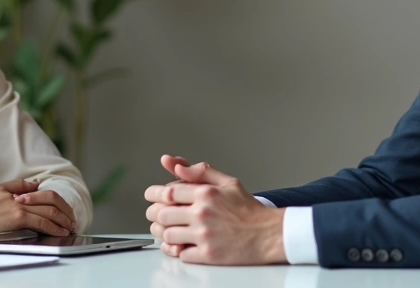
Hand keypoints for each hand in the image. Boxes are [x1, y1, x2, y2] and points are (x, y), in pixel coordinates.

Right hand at [0, 179, 73, 235]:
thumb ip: (20, 185)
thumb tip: (37, 183)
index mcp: (19, 191)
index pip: (46, 193)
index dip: (59, 201)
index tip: (65, 209)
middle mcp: (23, 198)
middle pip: (53, 201)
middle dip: (66, 210)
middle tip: (72, 219)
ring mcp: (22, 208)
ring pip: (50, 212)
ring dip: (63, 220)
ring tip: (70, 226)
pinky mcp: (19, 219)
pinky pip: (42, 222)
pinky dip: (54, 227)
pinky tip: (60, 231)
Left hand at [144, 155, 286, 264]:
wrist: (268, 234)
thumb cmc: (248, 210)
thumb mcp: (227, 182)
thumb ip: (199, 172)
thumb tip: (174, 164)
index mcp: (206, 193)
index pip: (167, 192)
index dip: (154, 194)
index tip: (151, 196)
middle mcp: (202, 214)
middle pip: (162, 215)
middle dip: (155, 215)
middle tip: (157, 215)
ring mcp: (204, 236)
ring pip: (167, 236)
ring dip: (165, 234)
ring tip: (170, 230)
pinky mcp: (208, 255)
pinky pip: (180, 254)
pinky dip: (179, 251)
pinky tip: (184, 245)